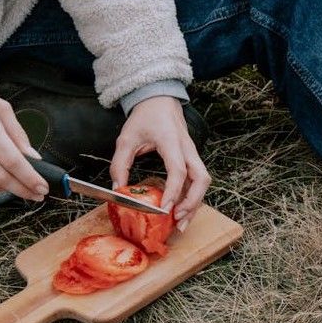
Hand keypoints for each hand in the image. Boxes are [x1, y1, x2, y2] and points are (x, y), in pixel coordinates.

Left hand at [110, 96, 209, 229]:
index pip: (178, 170)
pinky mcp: (192, 158)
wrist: (160, 100)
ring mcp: (192, 154)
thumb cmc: (145, 117)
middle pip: (201, 179)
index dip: (173, 192)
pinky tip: (182, 210)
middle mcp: (187, 149)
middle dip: (192, 202)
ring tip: (182, 222)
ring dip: (195, 203)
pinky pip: (197, 180)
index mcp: (171, 141)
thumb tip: (118, 189)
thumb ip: (120, 164)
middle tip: (178, 220)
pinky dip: (192, 197)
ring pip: (203, 182)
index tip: (165, 210)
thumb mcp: (126, 139)